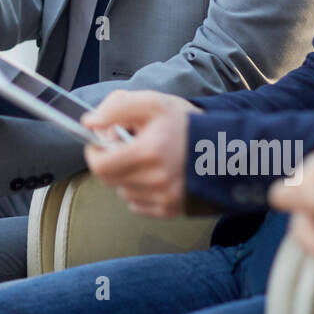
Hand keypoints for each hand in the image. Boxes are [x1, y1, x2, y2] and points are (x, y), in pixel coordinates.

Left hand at [81, 90, 194, 217]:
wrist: (223, 147)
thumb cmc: (185, 123)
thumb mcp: (152, 103)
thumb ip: (116, 108)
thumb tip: (89, 123)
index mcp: (150, 152)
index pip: (101, 166)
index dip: (95, 152)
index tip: (102, 142)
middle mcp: (157, 180)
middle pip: (109, 180)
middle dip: (111, 162)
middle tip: (126, 147)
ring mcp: (165, 198)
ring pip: (123, 192)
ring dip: (126, 176)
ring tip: (146, 160)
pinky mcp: (172, 210)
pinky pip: (138, 205)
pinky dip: (139, 191)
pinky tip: (154, 175)